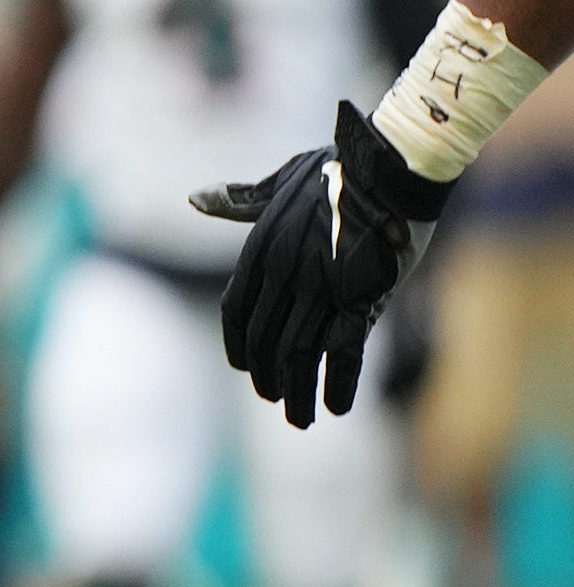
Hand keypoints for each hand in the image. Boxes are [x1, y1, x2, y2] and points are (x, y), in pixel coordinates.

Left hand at [191, 101, 450, 427]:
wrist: (389, 166)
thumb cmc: (338, 171)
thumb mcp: (279, 183)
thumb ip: (240, 201)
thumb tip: (196, 199)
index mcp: (261, 251)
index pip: (236, 312)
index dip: (238, 346)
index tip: (245, 367)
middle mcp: (284, 275)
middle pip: (264, 341)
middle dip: (269, 378)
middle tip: (278, 401)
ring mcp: (320, 288)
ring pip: (297, 355)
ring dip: (297, 393)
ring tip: (300, 420)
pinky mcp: (360, 297)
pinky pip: (343, 352)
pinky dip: (337, 384)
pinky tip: (336, 407)